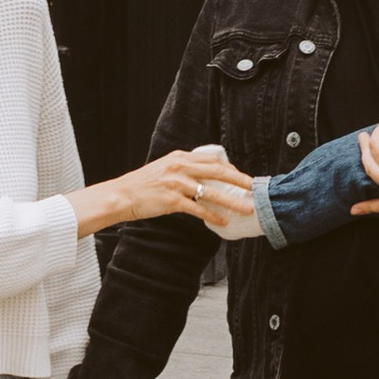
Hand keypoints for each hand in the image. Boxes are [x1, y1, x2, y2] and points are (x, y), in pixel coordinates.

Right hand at [69, 145, 241, 238]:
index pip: (214, 160)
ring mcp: (177, 183)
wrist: (123, 194)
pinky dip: (213, 216)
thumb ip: (186, 168)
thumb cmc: (145, 184)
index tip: (245, 178)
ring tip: (247, 209)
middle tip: (255, 188)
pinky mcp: (172, 200)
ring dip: (232, 201)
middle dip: (240, 180)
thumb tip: (208, 175)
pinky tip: (223, 222)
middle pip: (218, 172)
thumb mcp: (166, 167)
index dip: (232, 170)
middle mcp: (181, 167)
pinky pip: (198, 208)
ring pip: (212, 192)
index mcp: (181, 157)